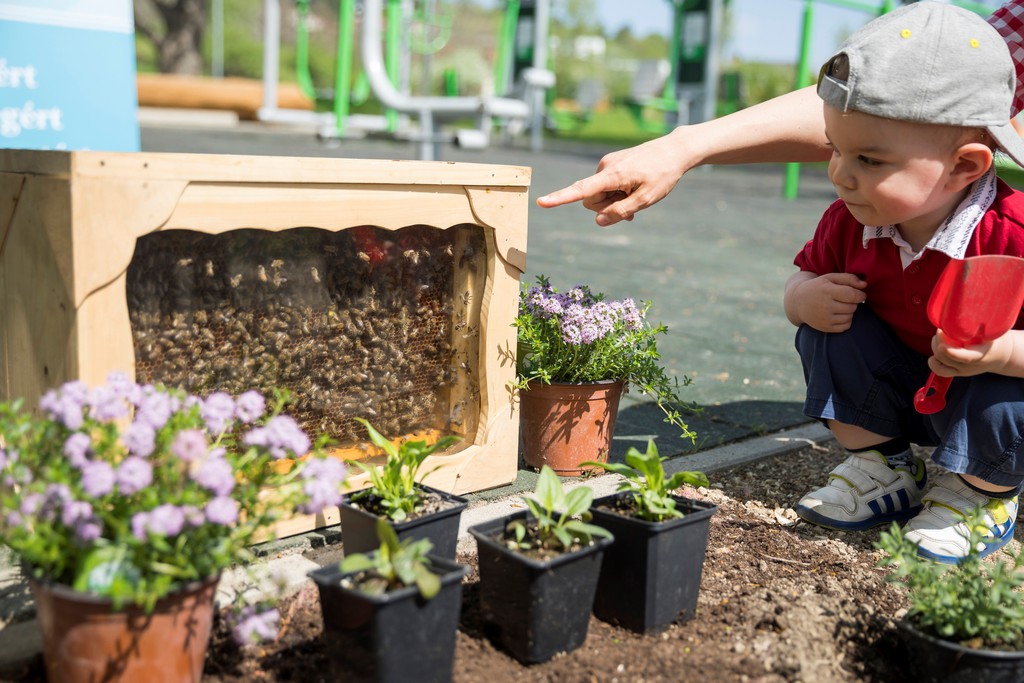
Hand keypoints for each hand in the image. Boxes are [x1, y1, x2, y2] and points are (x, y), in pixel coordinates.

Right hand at [535, 131, 688, 226]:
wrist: (675, 150)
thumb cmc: (663, 175)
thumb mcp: (646, 199)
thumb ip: (621, 211)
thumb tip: (598, 221)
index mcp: (612, 175)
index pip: (581, 190)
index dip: (560, 198)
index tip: (542, 202)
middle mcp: (605, 167)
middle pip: (591, 200)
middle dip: (606, 208)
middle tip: (632, 207)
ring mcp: (607, 164)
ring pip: (599, 195)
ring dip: (613, 201)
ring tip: (636, 195)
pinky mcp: (611, 164)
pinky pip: (605, 186)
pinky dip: (616, 193)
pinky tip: (633, 190)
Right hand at [788, 273, 866, 332]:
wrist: (798, 302)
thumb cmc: (818, 287)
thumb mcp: (830, 278)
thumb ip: (849, 278)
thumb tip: (865, 285)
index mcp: (826, 291)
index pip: (852, 295)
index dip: (861, 295)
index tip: (860, 294)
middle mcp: (825, 306)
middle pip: (852, 306)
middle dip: (853, 302)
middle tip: (846, 299)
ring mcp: (824, 318)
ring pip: (850, 316)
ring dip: (849, 311)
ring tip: (841, 306)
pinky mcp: (825, 328)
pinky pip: (846, 326)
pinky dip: (846, 320)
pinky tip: (838, 314)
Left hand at [928, 329, 1012, 376]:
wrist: (1001, 355)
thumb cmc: (994, 338)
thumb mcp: (991, 331)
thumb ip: (977, 325)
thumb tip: (964, 310)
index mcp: (980, 354)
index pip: (965, 357)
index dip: (951, 352)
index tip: (941, 344)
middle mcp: (970, 366)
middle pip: (946, 356)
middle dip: (939, 340)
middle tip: (942, 329)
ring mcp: (963, 371)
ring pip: (940, 361)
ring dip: (935, 346)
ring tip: (940, 336)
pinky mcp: (957, 373)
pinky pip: (940, 371)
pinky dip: (934, 362)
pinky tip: (935, 352)